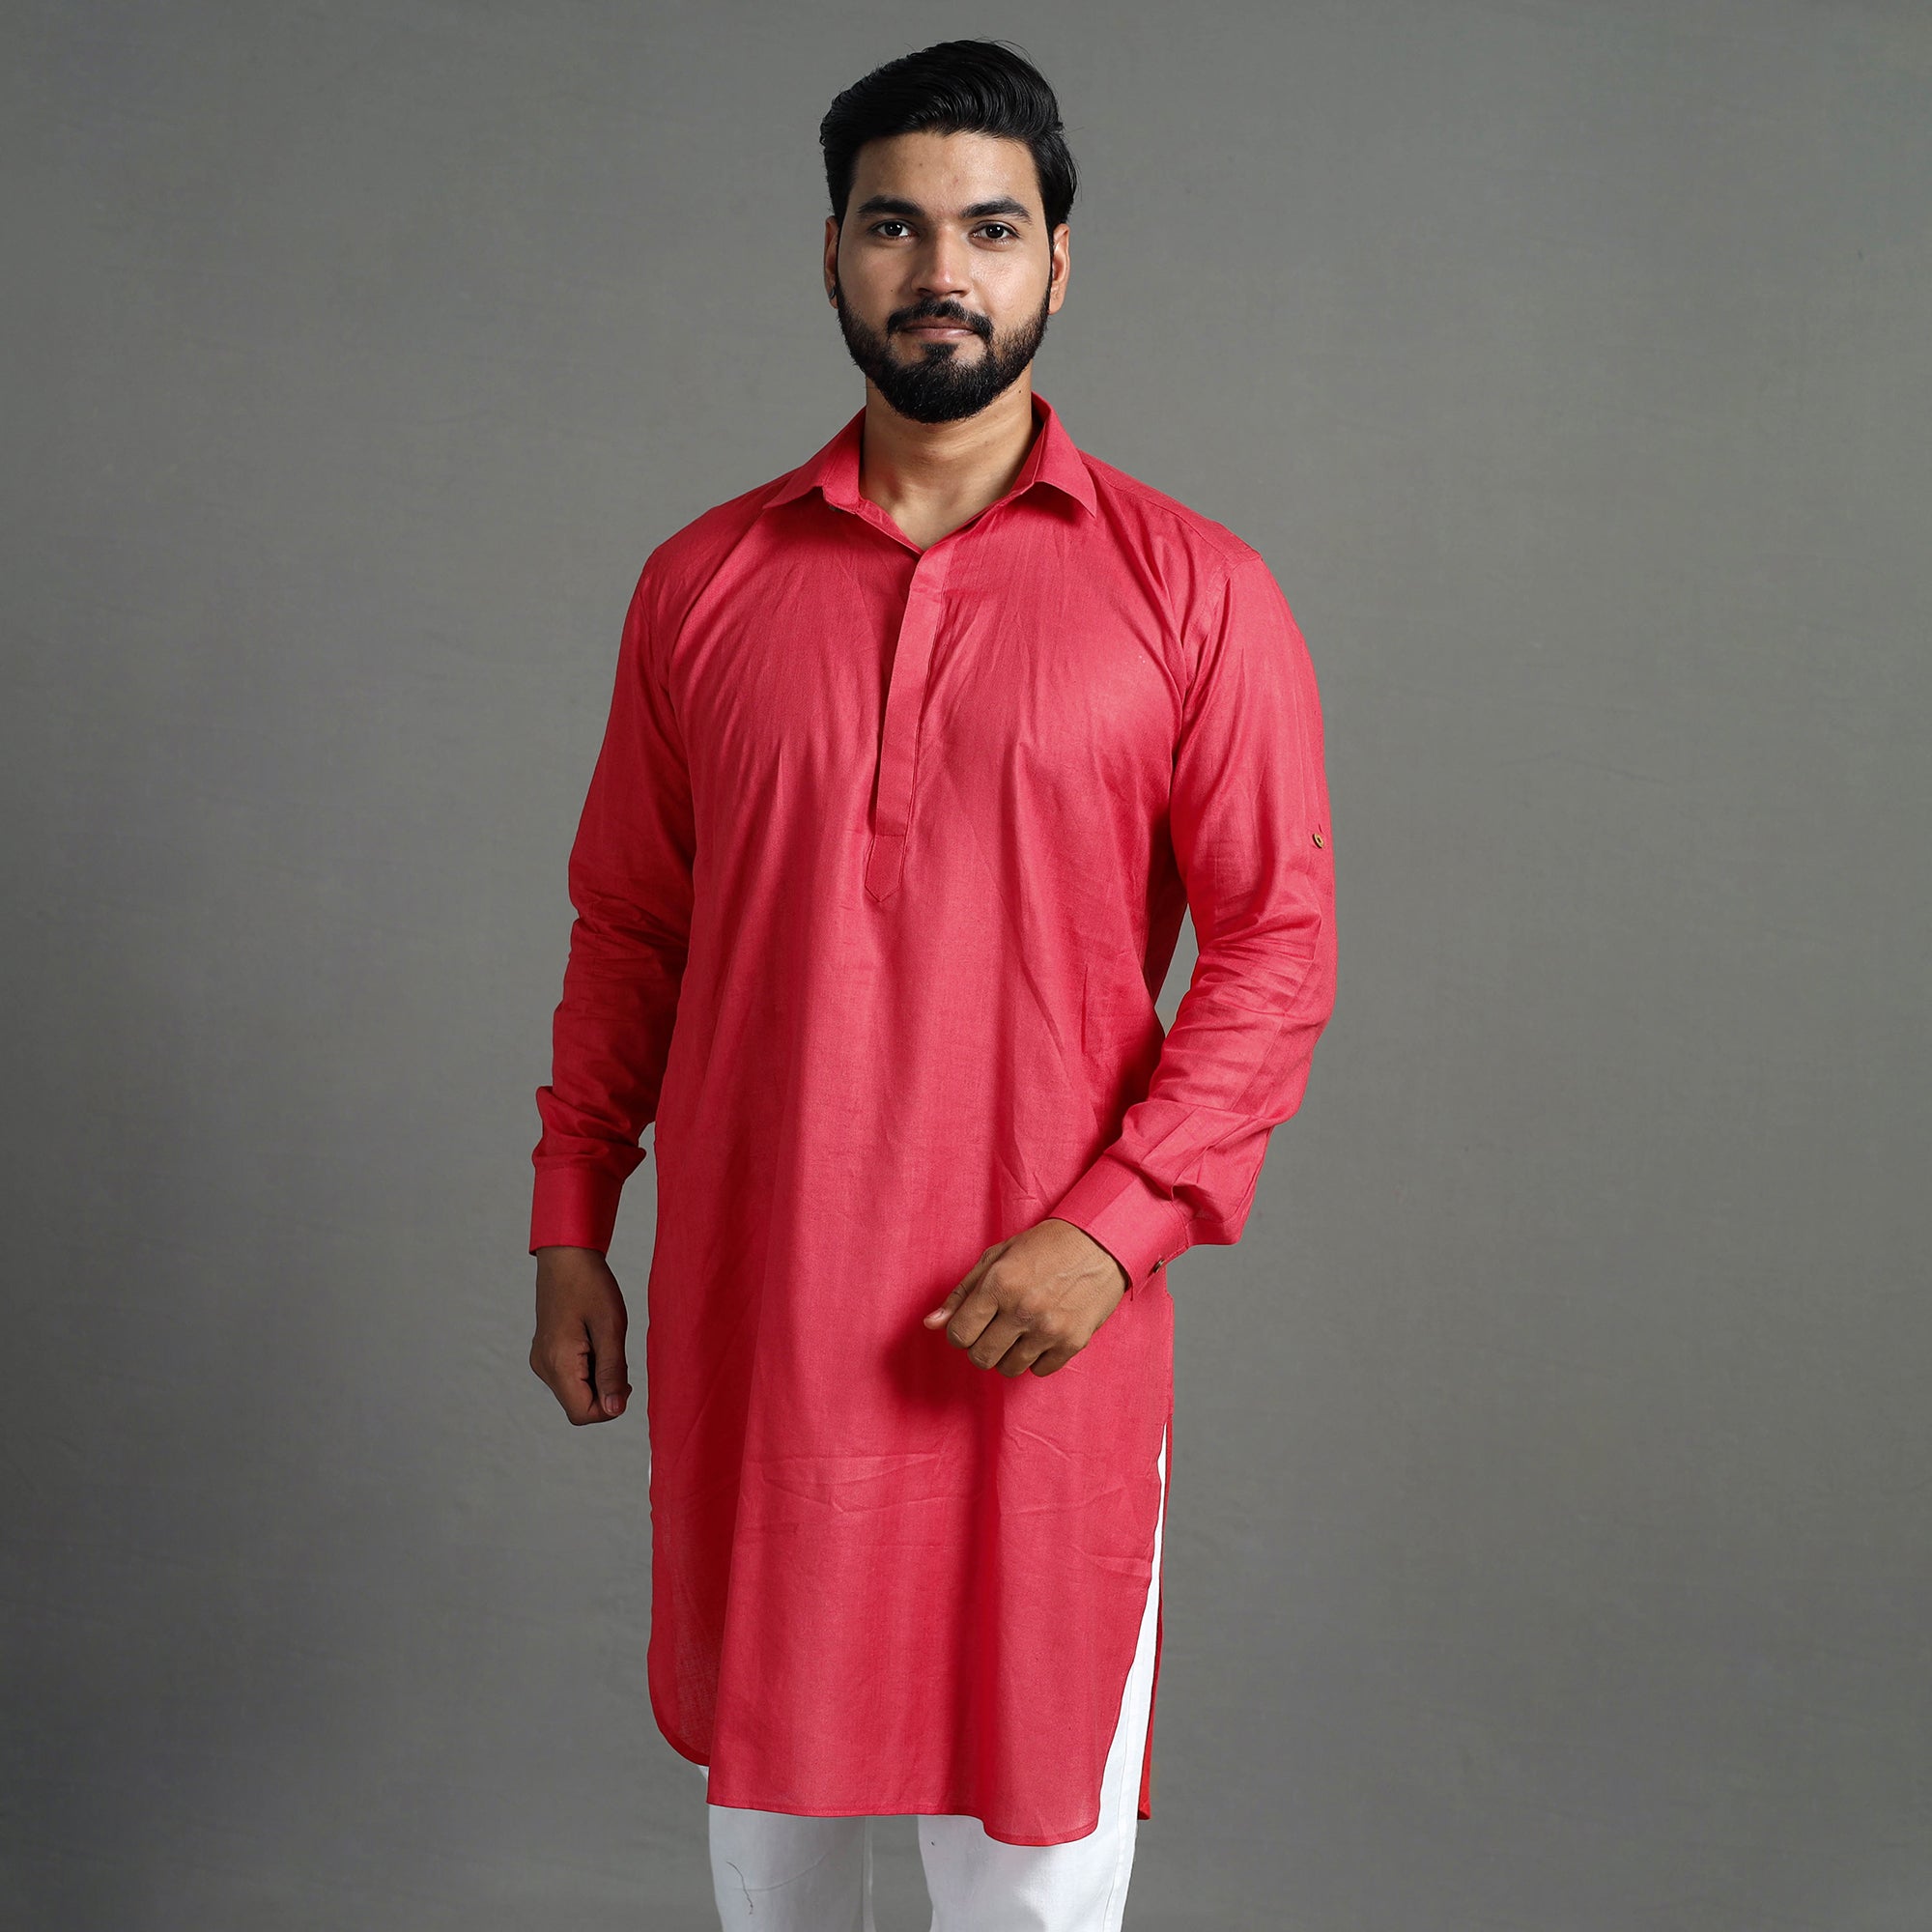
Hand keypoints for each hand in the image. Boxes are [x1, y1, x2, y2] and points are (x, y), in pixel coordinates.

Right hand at [530, 1246, 631, 1422]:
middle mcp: (543, 1367)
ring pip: (574, 1392)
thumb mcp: (611, 1328)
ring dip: (597, 1380)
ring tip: (606, 1345)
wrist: (567, 1256)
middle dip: (605, 1393)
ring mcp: (541, 1361)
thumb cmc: (591, 1285)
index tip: (626, 1380)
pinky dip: (587, 1370)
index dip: (610, 1407)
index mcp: (558, 1363)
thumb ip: (612, 1372)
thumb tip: (614, 1410)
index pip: (583, 1414)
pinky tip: (595, 1343)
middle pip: (578, 1406)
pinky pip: (568, 1377)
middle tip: (619, 1358)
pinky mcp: (544, 1353)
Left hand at [923, 1218, 1130, 1376]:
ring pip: (1008, 1369)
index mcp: (999, 1284)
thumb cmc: (1045, 1246)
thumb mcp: (998, 1256)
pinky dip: (1037, 1358)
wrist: (1100, 1242)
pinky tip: (1042, 1336)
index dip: (960, 1333)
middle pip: (981, 1357)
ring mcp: (1049, 1329)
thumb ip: (963, 1292)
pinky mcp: (1073, 1342)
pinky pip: (1040, 1371)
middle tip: (994, 1330)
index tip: (971, 1325)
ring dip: (1008, 1354)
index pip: (959, 1334)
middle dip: (981, 1347)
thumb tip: (931, 1323)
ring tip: (1019, 1332)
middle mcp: (1022, 1309)